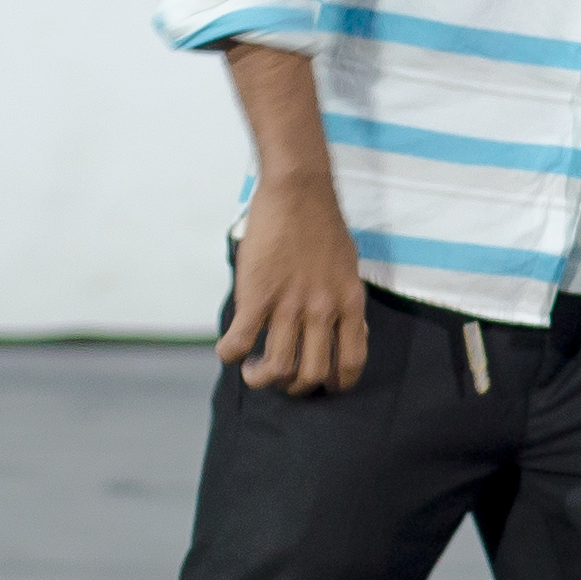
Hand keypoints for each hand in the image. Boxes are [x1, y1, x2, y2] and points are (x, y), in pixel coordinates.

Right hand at [215, 177, 372, 393]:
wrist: (299, 191)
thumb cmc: (323, 227)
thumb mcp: (349, 269)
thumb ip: (347, 303)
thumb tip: (351, 332)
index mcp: (349, 304)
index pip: (351, 362)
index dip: (338, 384)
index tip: (324, 386)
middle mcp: (322, 310)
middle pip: (312, 374)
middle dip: (295, 388)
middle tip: (282, 379)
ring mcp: (289, 304)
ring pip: (277, 368)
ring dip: (262, 379)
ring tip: (254, 372)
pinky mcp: (257, 294)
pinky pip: (241, 341)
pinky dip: (231, 354)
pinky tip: (229, 351)